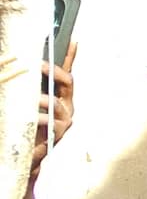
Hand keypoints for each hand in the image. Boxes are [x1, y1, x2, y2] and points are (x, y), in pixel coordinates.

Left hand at [33, 41, 75, 171]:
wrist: (25, 157)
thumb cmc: (25, 129)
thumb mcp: (27, 106)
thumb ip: (28, 92)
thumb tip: (21, 72)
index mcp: (60, 98)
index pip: (67, 75)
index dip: (71, 58)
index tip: (73, 41)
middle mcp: (67, 107)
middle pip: (68, 82)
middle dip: (54, 72)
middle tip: (38, 65)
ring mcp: (65, 120)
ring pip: (55, 102)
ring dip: (39, 99)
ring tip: (27, 102)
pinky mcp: (59, 132)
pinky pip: (48, 119)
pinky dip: (35, 118)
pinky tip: (28, 121)